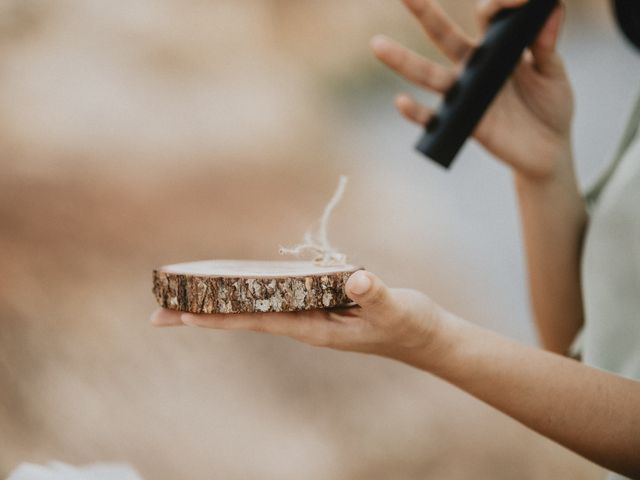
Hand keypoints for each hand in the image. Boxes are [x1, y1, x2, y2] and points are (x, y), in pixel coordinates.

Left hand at [150, 270, 447, 363]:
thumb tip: (356, 279)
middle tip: (156, 315)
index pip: (257, 322)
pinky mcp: (318, 306)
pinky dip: (247, 293)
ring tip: (182, 302)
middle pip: (243, 319)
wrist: (422, 335)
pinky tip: (233, 289)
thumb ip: (375, 293)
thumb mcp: (396, 307)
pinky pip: (273, 298)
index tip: (184, 317)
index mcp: (314, 329)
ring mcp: (309, 316)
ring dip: (218, 305)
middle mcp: (304, 324)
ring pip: (254, 309)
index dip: (220, 317)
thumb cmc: (408, 324)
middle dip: (202, 316)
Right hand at [372, 0, 573, 180]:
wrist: (548, 151)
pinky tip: (401, 102)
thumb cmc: (550, 108)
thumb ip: (546, 44)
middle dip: (425, 13)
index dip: (501, 2)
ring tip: (377, 45)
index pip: (489, 15)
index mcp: (498, 50)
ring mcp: (466, 96)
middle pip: (444, 37)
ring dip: (403, 61)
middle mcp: (475, 68)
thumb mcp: (552, 73)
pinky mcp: (464, 124)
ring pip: (429, 75)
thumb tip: (551, 7)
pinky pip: (434, 119)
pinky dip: (416, 113)